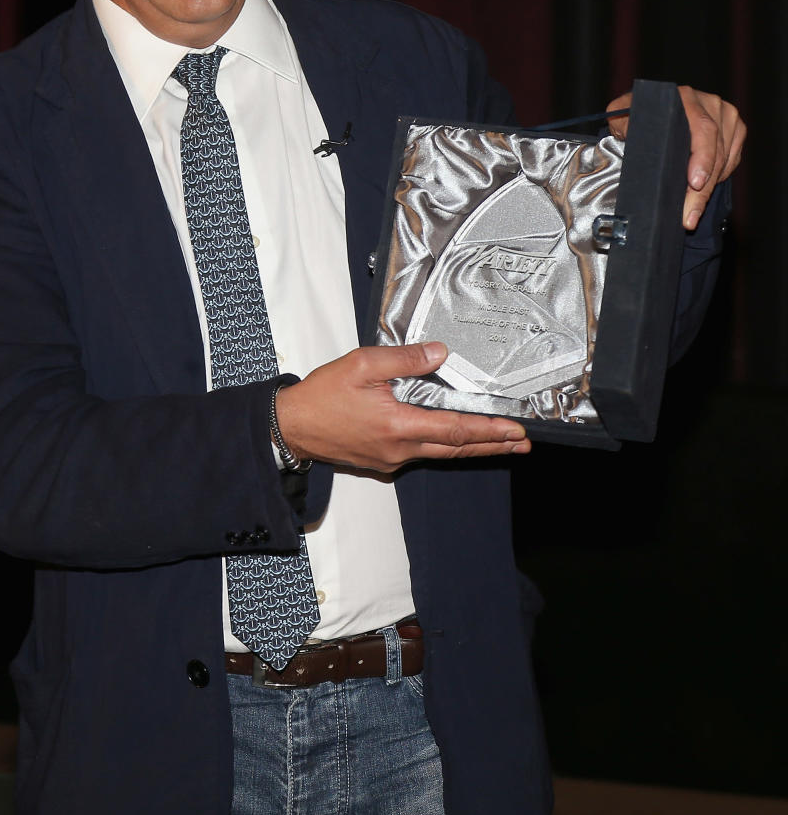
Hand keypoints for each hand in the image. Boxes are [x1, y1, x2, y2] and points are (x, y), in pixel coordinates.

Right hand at [274, 343, 530, 473]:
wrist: (291, 426)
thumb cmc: (321, 396)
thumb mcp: (362, 364)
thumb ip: (404, 358)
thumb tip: (439, 354)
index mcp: (397, 425)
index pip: (455, 430)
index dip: (489, 431)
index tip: (515, 430)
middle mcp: (399, 449)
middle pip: (456, 449)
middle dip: (492, 445)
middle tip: (522, 444)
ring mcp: (391, 459)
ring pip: (441, 454)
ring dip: (472, 448)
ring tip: (499, 444)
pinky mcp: (382, 461)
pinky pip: (421, 454)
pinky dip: (444, 447)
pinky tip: (454, 439)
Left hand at [607, 85, 745, 229]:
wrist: (656, 108)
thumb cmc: (638, 113)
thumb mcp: (623, 114)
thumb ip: (624, 124)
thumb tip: (630, 139)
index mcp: (683, 97)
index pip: (701, 129)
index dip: (701, 158)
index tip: (694, 183)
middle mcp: (708, 103)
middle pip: (714, 150)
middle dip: (702, 189)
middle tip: (689, 215)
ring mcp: (724, 115)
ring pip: (724, 159)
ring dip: (710, 190)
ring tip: (691, 213)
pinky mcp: (734, 128)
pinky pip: (732, 159)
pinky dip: (719, 178)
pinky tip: (702, 193)